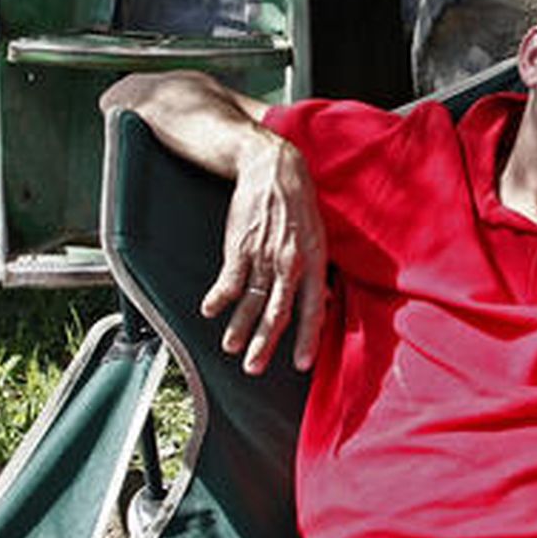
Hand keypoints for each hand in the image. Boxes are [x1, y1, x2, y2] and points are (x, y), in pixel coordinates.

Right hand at [199, 133, 326, 375]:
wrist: (274, 170)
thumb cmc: (299, 205)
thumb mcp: (320, 237)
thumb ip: (319, 272)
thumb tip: (326, 301)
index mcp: (315, 262)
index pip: (313, 309)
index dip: (306, 337)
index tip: (300, 364)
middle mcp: (291, 262)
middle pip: (277, 311)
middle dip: (265, 343)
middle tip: (254, 367)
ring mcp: (264, 255)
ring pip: (251, 300)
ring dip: (239, 327)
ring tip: (231, 348)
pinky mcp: (241, 245)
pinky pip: (229, 279)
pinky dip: (218, 297)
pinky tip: (209, 311)